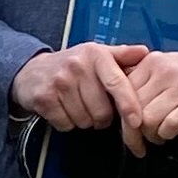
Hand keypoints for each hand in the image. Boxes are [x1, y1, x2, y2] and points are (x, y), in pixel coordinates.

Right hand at [10, 43, 131, 131]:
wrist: (31, 71)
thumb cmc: (71, 65)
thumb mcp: (96, 54)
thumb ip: (122, 55)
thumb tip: (145, 53)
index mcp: (95, 55)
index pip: (117, 84)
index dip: (129, 105)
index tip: (136, 121)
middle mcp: (77, 66)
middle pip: (101, 111)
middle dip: (101, 117)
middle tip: (93, 107)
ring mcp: (59, 82)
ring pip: (84, 121)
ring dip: (83, 121)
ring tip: (77, 106)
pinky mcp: (43, 98)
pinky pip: (65, 125)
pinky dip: (66, 124)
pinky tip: (63, 110)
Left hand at [115, 49, 177, 150]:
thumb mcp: (170, 67)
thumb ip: (146, 80)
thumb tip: (120, 103)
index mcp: (153, 62)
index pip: (122, 93)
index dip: (122, 117)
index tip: (128, 131)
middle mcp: (164, 70)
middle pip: (133, 109)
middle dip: (135, 132)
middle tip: (142, 143)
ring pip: (148, 119)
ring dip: (152, 135)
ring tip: (159, 137)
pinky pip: (170, 124)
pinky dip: (167, 134)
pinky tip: (171, 134)